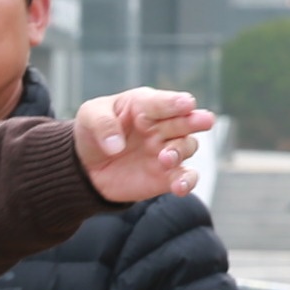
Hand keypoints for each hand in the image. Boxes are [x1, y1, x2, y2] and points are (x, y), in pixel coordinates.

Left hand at [73, 89, 217, 201]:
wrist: (87, 166)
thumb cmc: (92, 131)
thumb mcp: (89, 117)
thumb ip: (102, 124)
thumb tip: (115, 146)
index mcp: (145, 105)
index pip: (163, 102)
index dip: (175, 103)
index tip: (187, 104)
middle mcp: (162, 126)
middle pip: (185, 121)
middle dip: (194, 121)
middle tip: (202, 121)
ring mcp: (167, 150)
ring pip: (187, 146)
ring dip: (180, 151)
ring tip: (165, 158)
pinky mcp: (167, 175)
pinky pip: (185, 177)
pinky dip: (187, 181)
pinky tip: (180, 187)